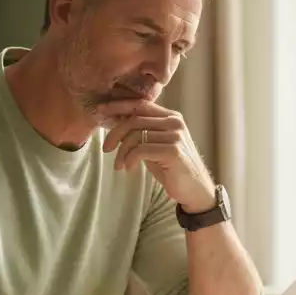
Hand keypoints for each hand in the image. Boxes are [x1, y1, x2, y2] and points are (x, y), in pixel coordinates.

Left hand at [100, 100, 215, 212]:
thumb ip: (141, 132)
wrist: (194, 190)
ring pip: (135, 136)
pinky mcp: (173, 151)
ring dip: (121, 152)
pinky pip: (141, 150)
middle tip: (106, 149)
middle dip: (114, 134)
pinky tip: (129, 168)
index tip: (100, 110)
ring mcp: (175, 136)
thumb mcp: (155, 145)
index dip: (118, 106)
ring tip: (119, 165)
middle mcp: (175, 123)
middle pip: (135, 120)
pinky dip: (129, 159)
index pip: (140, 104)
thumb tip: (116, 121)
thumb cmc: (171, 168)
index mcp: (171, 117)